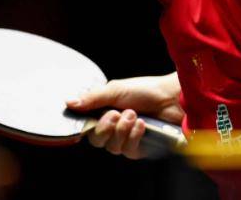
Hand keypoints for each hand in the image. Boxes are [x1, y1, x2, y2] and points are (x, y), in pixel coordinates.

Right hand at [66, 72, 182, 159]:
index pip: (86, 127)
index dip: (87, 125)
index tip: (91, 116)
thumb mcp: (116, 89)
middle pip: (96, 140)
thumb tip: (69, 103)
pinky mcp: (139, 148)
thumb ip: (92, 98)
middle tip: (116, 113)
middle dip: (105, 127)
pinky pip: (128, 151)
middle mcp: (113, 127)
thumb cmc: (146, 90)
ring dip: (122, 130)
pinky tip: (142, 124)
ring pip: (112, 147)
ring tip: (134, 114)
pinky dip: (133, 136)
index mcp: (104, 112)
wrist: (171, 98)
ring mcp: (126, 138)